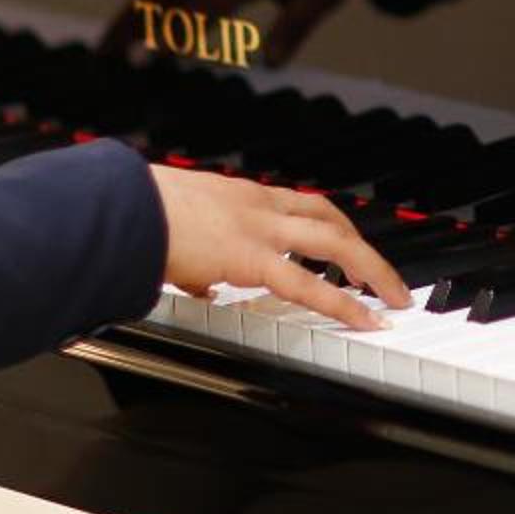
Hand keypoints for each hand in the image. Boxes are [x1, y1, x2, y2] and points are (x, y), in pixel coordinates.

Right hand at [99, 0, 405, 67]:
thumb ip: (292, 29)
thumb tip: (267, 65)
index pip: (202, 9)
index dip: (172, 36)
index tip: (142, 63)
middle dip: (130, 21)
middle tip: (100, 57)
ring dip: (135, 9)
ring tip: (109, 43)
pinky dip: (157, 1)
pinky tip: (147, 23)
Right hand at [154, 167, 412, 329]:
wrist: (122, 206)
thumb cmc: (136, 213)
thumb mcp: (174, 225)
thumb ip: (196, 257)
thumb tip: (200, 283)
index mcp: (240, 194)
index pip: (298, 205)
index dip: (327, 225)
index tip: (343, 243)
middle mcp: (258, 205)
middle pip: (328, 218)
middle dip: (362, 247)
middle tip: (384, 275)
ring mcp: (259, 228)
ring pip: (334, 243)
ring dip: (370, 268)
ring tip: (392, 295)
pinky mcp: (251, 258)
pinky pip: (309, 284)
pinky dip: (343, 303)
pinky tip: (365, 319)